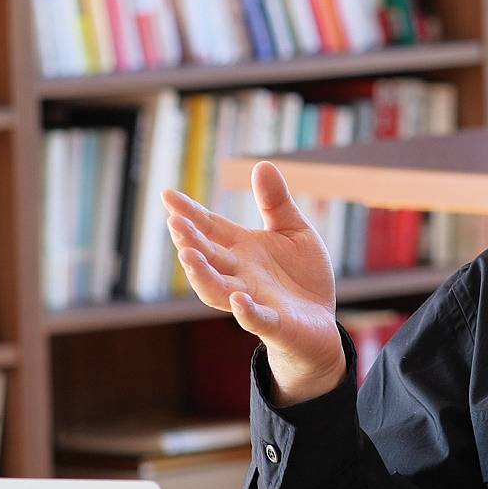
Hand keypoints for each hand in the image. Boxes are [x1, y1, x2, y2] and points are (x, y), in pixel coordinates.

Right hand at [163, 161, 344, 405]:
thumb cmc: (301, 277)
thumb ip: (276, 202)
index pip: (210, 228)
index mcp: (243, 249)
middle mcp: (240, 274)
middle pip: (208, 257)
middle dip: (190, 242)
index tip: (167, 195)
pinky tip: (239, 299)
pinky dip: (246, 311)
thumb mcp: (294, 231)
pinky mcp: (275, 324)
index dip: (189, 213)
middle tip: (174, 223)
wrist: (320, 324)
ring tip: (188, 256)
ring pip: (218, 290)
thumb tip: (261, 164)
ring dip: (203, 275)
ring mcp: (254, 300)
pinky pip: (257, 320)